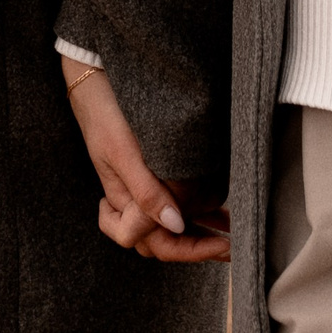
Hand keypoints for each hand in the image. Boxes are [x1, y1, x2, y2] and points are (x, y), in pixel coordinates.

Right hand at [61, 58, 230, 263]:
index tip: (221, 244)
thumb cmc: (105, 117)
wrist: (96, 82)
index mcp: (121, 205)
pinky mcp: (153, 174)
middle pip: (165, 242)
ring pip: (173, 227)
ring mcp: (143, 190)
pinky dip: (200, 211)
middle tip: (235, 246)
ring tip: (235, 233)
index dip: (189, 250)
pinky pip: (178, 203)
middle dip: (200, 248)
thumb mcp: (124, 154)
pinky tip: (223, 211)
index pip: (155, 244)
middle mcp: (132, 203)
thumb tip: (174, 224)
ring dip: (203, 232)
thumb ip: (145, 192)